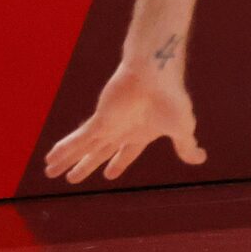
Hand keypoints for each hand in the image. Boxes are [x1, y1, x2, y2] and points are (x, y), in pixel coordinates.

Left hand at [43, 58, 204, 183]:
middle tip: (73, 178)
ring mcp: (109, 125)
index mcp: (142, 133)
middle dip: (87, 165)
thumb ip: (185, 146)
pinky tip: (49, 159)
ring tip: (49, 172)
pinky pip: (77, 140)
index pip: (127, 153)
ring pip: (84, 148)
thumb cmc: (171, 97)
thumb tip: (201, 159)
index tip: (109, 174)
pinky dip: (64, 150)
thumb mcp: (182, 127)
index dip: (118, 163)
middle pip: (100, 152)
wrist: (156, 72)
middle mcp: (122, 130)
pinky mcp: (99, 120)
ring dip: (67, 161)